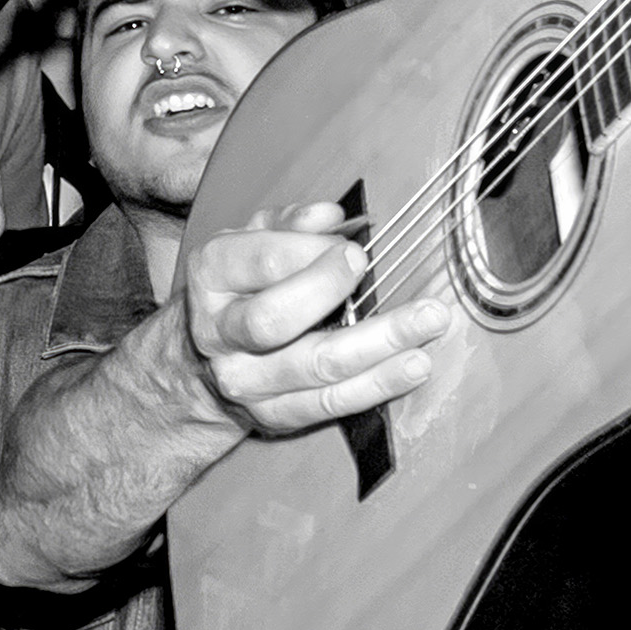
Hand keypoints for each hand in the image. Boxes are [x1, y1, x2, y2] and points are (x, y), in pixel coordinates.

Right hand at [182, 201, 452, 434]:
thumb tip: (331, 215)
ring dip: (377, 348)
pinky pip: (326, 405)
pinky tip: (410, 368)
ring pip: (313, 368)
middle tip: (384, 277)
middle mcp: (219, 330)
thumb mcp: (254, 239)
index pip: (265, 262)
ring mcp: (242, 378)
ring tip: (426, 328)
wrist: (204, 356)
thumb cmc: (243, 284)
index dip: (315, 255)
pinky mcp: (270, 415)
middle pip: (276, 320)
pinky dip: (374, 387)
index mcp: (213, 273)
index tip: (358, 251)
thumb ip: (290, 223)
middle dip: (338, 298)